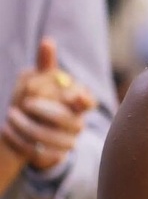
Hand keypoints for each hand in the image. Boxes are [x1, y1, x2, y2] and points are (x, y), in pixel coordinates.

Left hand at [1, 38, 95, 169]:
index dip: (82, 98)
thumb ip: (46, 65)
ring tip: (9, 115)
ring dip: (26, 126)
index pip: (89, 101)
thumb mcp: (40, 82)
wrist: (26, 133)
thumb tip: (47, 42)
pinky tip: (6, 130)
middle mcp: (77, 123)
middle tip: (26, 103)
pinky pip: (37, 151)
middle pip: (67, 119)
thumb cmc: (37, 101)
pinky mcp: (54, 156)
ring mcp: (67, 141)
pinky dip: (19, 140)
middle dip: (45, 110)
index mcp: (78, 103)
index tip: (69, 94)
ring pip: (50, 137)